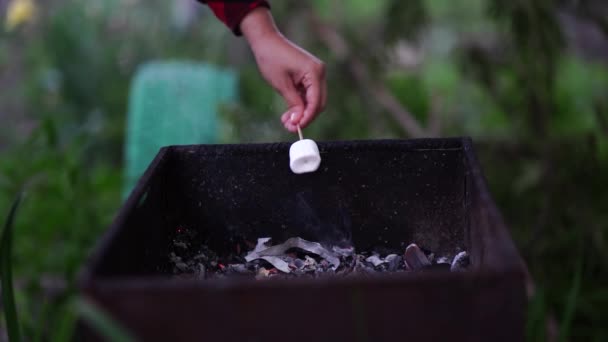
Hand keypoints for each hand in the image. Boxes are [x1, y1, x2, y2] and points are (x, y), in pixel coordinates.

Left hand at [241, 8, 325, 132]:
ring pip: (313, 101)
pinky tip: (288, 113)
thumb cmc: (272, 59)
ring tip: (286, 121)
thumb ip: (293, 103)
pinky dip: (300, 105)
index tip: (296, 128)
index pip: (316, 102)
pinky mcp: (309, 76)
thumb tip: (298, 121)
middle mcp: (319, 73)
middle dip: (305, 117)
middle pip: (318, 103)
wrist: (266, 41)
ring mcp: (315, 74)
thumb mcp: (282, 84)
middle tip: (290, 127)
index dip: (307, 117)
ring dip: (301, 113)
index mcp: (314, 72)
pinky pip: (308, 95)